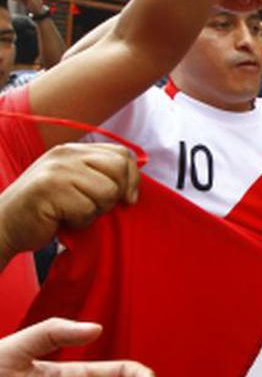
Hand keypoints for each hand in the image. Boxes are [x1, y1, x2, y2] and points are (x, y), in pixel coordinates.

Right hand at [0, 144, 138, 267]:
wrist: (4, 226)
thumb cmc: (47, 211)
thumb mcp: (76, 186)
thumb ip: (100, 178)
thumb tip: (134, 190)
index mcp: (73, 151)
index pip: (122, 154)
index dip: (132, 178)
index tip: (127, 198)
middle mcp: (65, 155)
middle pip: (119, 168)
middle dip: (115, 195)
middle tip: (93, 206)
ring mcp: (57, 170)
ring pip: (107, 191)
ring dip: (96, 210)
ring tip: (73, 212)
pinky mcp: (49, 189)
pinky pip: (88, 208)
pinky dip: (80, 221)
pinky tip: (62, 219)